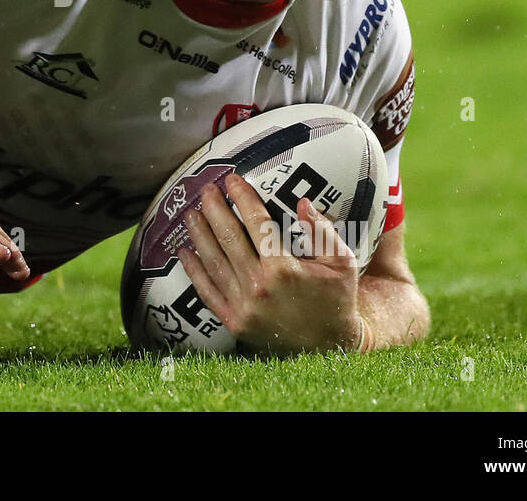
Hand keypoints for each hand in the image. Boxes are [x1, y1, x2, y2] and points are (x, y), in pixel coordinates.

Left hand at [178, 174, 365, 354]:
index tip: (232, 180)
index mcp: (284, 269)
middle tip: (206, 190)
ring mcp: (243, 306)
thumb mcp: (341, 263)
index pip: (257, 223)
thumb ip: (322, 231)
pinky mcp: (234, 322)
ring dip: (199, 235)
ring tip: (190, 214)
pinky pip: (208, 292)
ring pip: (213, 262)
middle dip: (214, 210)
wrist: (329, 345)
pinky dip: (194, 271)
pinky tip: (184, 252)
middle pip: (228, 238)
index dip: (243, 198)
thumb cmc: (336, 298)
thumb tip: (302, 202)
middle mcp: (259, 286)